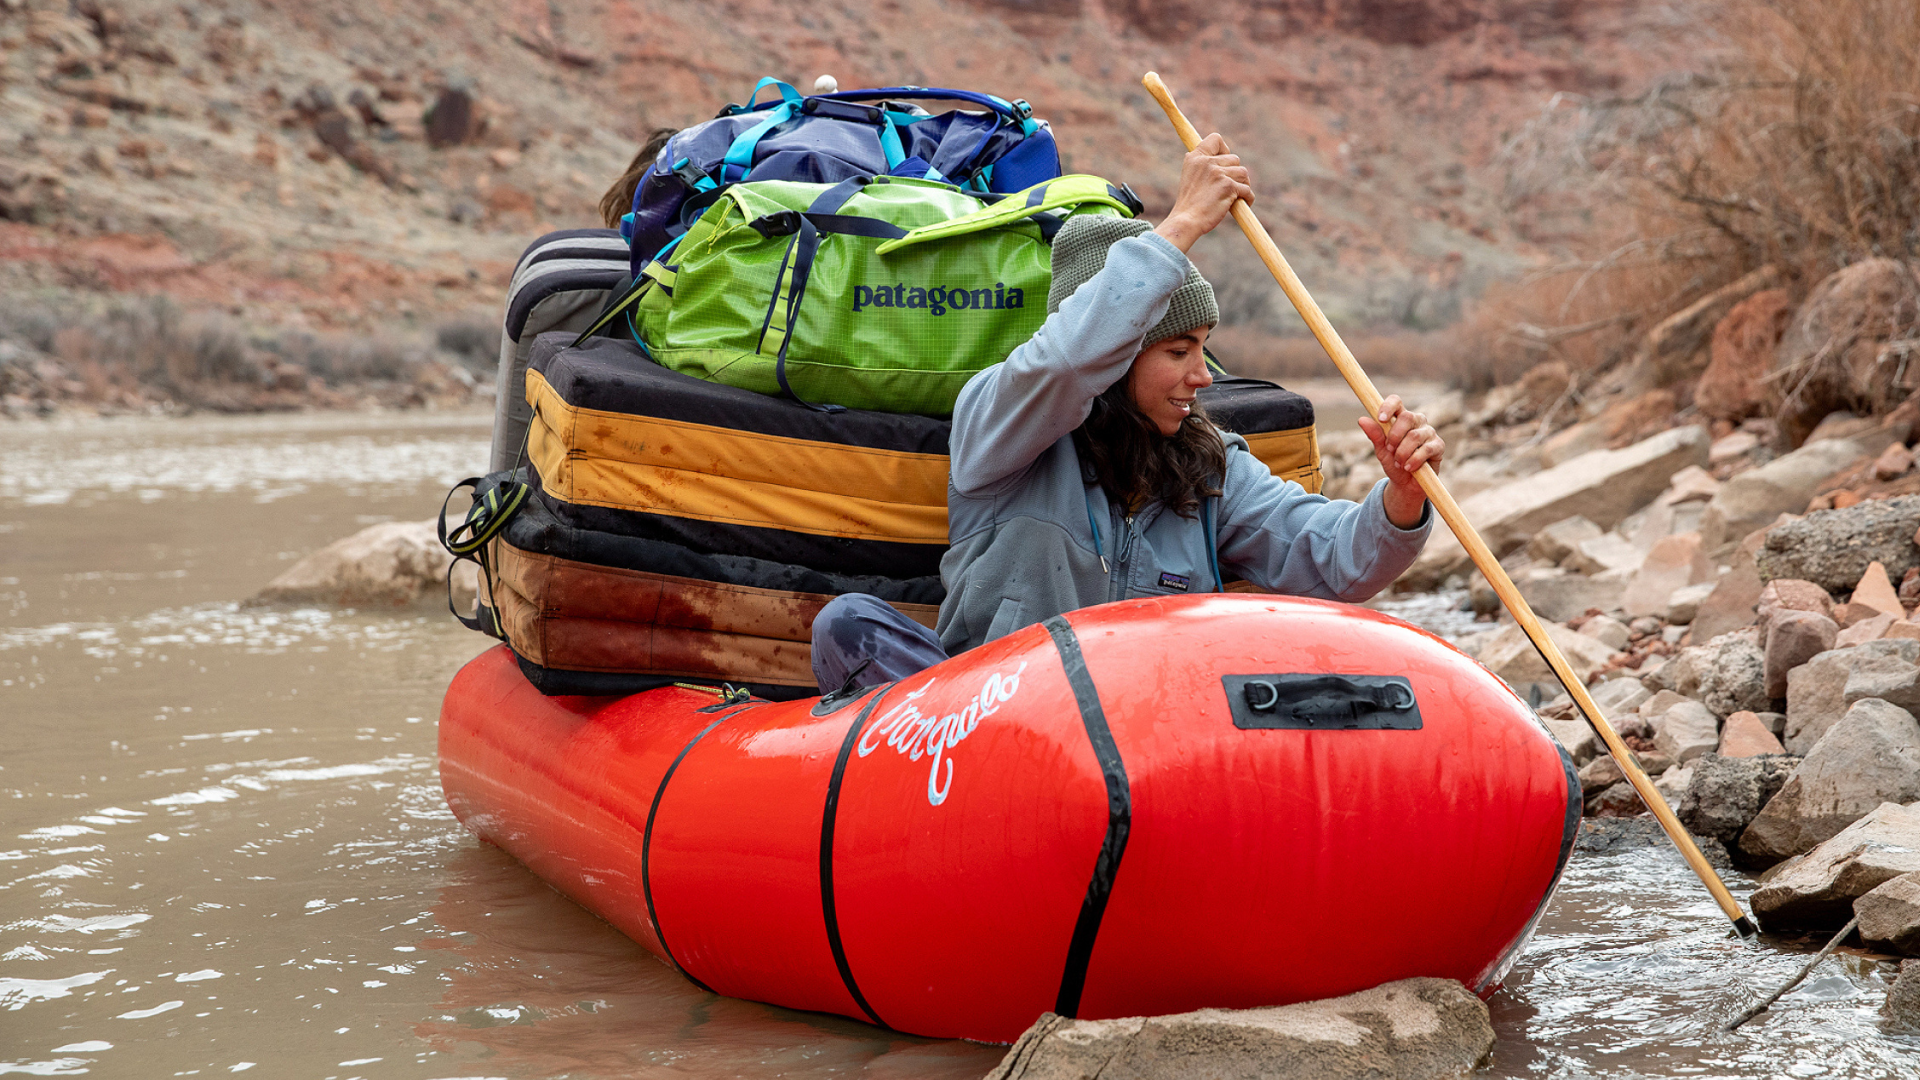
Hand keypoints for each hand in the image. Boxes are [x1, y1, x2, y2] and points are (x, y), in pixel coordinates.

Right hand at [1153, 133, 1253, 252]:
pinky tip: (1243, 203)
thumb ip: (1204, 166)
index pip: (1215, 138)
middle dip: (1235, 173)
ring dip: (1243, 185)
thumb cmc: (1189, 204)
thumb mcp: (1190, 177)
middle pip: (1235, 159)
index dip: (1224, 149)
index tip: (1224, 162)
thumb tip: (1224, 161)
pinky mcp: (1228, 186)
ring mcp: (1218, 173)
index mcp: (1195, 157)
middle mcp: (1207, 162)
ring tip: (1235, 196)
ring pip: (1243, 173)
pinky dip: (1248, 198)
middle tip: (1230, 187)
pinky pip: (1247, 189)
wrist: (1186, 221)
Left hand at [1357, 395, 1442, 528]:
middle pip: (1407, 417)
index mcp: (1401, 418)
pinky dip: (1414, 460)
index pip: (1396, 401)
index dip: (1388, 406)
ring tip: (1398, 463)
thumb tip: (1362, 419)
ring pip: (1414, 436)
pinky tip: (1408, 467)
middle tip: (1389, 450)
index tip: (1380, 419)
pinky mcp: (1438, 446)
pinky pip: (1426, 449)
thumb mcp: (1381, 450)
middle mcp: (1417, 421)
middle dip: (1394, 436)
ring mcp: (1429, 432)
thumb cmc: (1393, 463)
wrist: (1406, 484)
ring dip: (1402, 452)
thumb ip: (1375, 435)